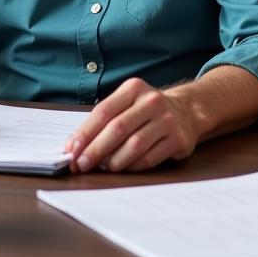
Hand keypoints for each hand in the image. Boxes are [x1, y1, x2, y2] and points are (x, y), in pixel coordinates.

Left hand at [65, 78, 198, 172]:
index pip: (104, 111)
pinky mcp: (178, 139)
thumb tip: (73, 147)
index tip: (71, 151)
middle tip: (82, 165)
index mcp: (134, 88)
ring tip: (104, 167)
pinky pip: (149, 158)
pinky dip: (132, 166)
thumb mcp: (126, 105)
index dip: (85, 133)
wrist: (186, 111)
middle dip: (95, 150)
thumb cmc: (146, 111)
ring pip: (134, 145)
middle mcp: (152, 101)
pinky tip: (125, 167)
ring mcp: (167, 119)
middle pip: (118, 128)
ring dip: (114, 161)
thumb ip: (101, 122)